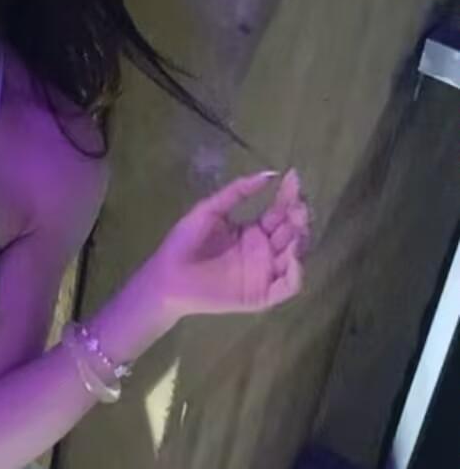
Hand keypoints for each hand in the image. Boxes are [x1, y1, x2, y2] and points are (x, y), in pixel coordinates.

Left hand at [147, 167, 310, 319]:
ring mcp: (265, 273)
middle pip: (291, 233)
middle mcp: (263, 251)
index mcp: (253, 232)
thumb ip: (236, 192)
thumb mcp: (210, 211)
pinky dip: (296, 273)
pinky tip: (292, 256)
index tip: (293, 178)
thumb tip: (268, 174)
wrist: (167, 276)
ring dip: (300, 240)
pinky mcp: (262, 295)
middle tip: (297, 205)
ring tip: (295, 224)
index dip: (288, 196)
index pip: (279, 213)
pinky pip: (288, 287)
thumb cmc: (184, 243)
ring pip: (295, 256)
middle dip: (298, 217)